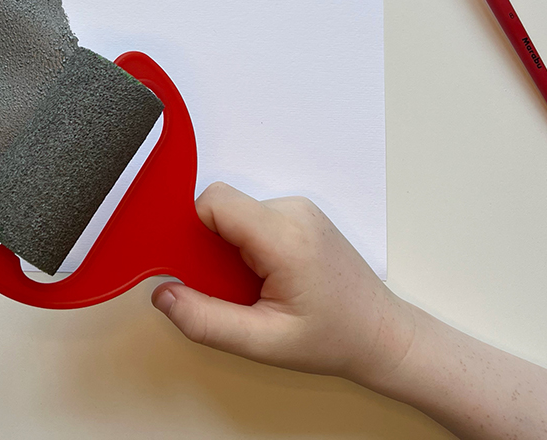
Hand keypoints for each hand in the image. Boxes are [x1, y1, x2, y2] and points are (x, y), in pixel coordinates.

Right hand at [152, 183, 413, 386]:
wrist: (384, 336)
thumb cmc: (334, 339)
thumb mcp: (263, 343)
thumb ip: (205, 321)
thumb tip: (162, 296)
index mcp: (286, 238)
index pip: (214, 203)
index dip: (192, 232)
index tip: (194, 269)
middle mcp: (293, 211)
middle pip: (221, 208)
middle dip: (210, 248)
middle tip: (229, 289)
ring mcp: (299, 209)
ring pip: (234, 214)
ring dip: (228, 249)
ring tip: (253, 288)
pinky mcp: (299, 215)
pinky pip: (251, 218)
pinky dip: (245, 246)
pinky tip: (266, 278)